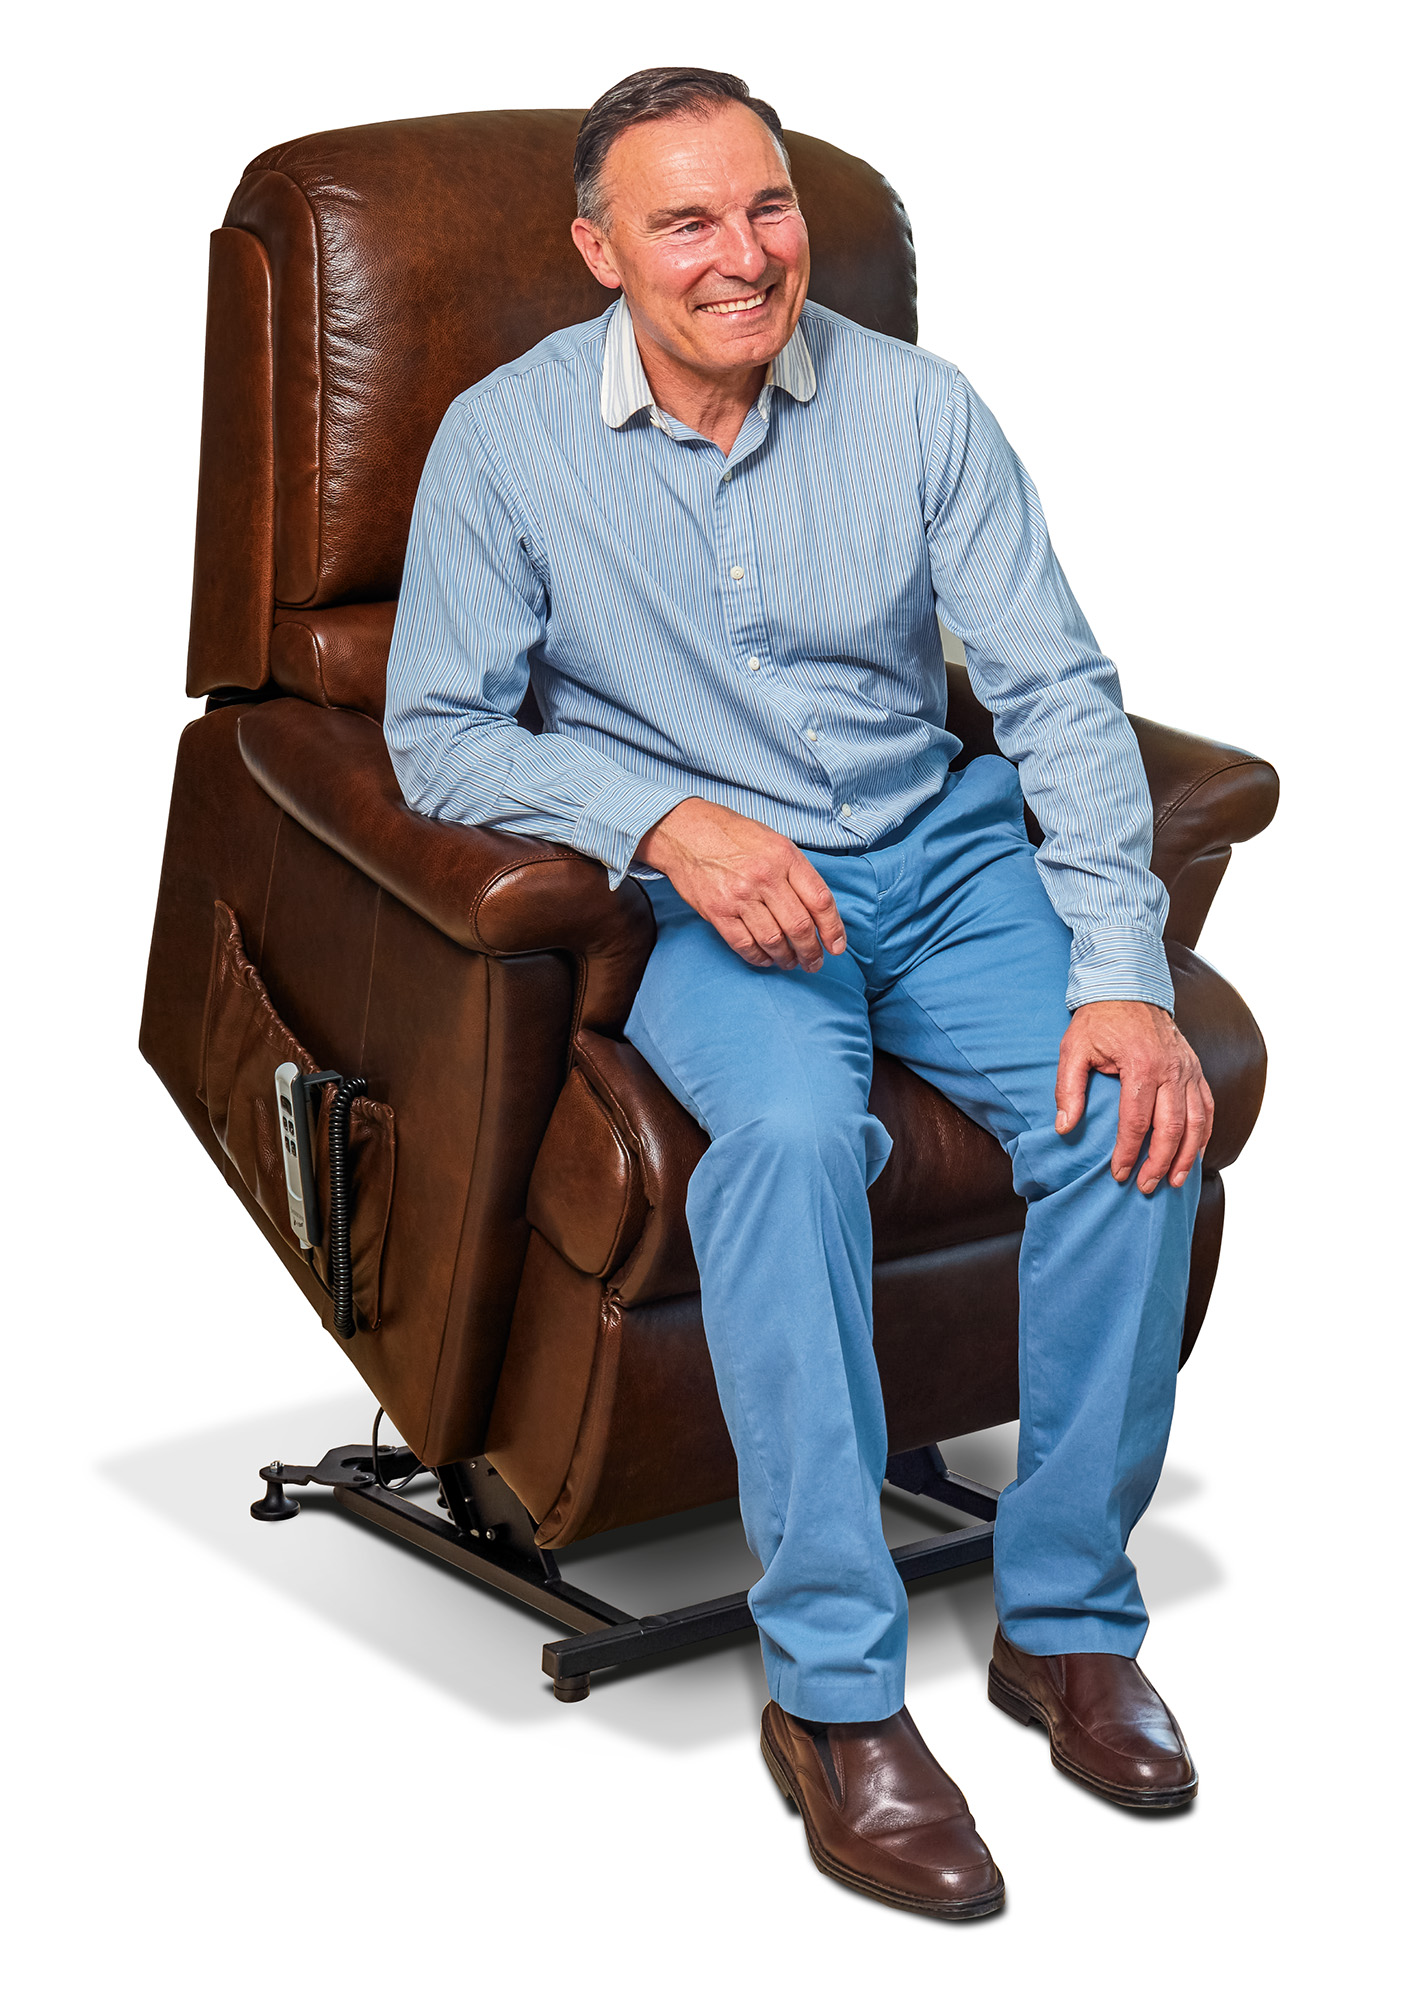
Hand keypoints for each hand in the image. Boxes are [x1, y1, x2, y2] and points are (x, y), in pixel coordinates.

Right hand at [635, 797, 846, 971]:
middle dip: (811, 952)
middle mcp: (764, 876)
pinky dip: (758, 957)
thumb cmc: (733, 835)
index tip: (836, 946)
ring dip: (786, 958)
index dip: (833, 929)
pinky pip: (744, 944)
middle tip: (813, 963)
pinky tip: (765, 958)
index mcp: (785, 856)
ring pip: (773, 940)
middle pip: (799, 927)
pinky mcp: (717, 911)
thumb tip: (818, 910)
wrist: (685, 830)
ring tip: (790, 962)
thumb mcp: (774, 841)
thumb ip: (796, 872)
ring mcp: (739, 895)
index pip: (820, 900)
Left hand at [1054, 1000, 1213, 1193]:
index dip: (1128, 1152)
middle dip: (1160, 1162)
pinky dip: (1204, 1134)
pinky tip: (1194, 1154)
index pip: (1137, 1121)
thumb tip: (1064, 1128)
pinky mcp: (1195, 1069)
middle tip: (1146, 1187)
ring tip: (1175, 1182)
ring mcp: (1188, 1069)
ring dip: (1188, 1155)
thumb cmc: (1098, 1020)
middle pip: (1172, 1127)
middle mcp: (1171, 1069)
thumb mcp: (1073, 1049)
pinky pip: (1207, 1107)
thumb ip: (1068, 1089)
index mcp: (1141, 1066)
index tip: (1119, 1174)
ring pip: (1197, 1121)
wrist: (1128, 987)